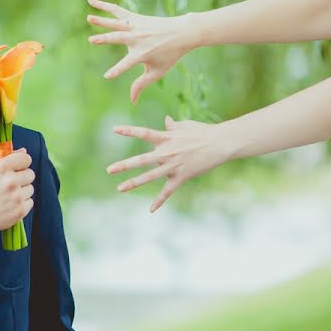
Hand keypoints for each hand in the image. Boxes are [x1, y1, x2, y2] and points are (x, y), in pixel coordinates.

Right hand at [0, 148, 34, 231]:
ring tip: (9, 194)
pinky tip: (11, 203)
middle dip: (22, 177)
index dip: (22, 162)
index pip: (26, 158)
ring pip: (30, 188)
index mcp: (1, 168)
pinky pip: (30, 201)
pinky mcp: (20, 210)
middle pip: (30, 173)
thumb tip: (23, 151)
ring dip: (22, 190)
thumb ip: (4, 157)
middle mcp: (10, 181)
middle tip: (11, 182)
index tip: (18, 166)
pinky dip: (22, 203)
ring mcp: (16, 197)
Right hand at [86, 0, 197, 103]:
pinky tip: (90, 1)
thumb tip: (131, 101)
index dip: (117, 71)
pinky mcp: (135, 17)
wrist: (183, 32)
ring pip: (115, 23)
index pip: (127, 65)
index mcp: (141, 54)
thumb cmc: (170, 54)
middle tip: (91, 40)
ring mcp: (135, 26)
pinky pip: (116, 10)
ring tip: (88, 18)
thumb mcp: (157, 72)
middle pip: (117, 39)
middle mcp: (137, 39)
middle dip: (104, 40)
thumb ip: (141, 85)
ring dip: (101, 21)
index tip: (107, 76)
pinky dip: (103, 5)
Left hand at [106, 116, 233, 212]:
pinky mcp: (182, 176)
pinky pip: (168, 191)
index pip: (143, 133)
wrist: (221, 143)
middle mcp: (167, 152)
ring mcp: (173, 166)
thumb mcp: (185, 126)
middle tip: (109, 170)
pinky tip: (151, 210)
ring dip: (134, 183)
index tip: (113, 129)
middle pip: (142, 160)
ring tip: (119, 188)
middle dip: (124, 165)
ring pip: (150, 176)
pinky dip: (160, 200)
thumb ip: (172, 126)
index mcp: (165, 138)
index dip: (128, 131)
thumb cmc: (203, 132)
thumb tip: (166, 120)